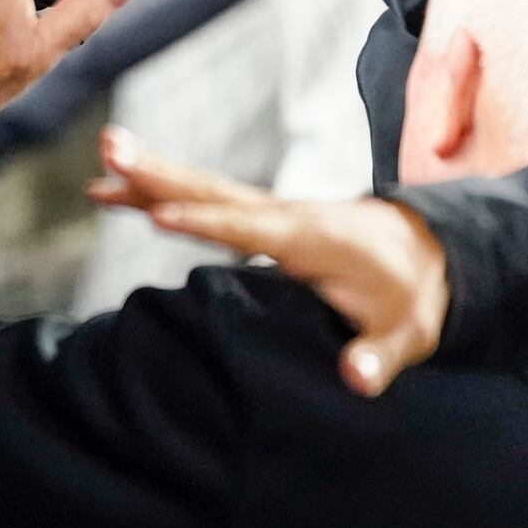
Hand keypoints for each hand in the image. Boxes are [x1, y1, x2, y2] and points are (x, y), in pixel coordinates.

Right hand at [89, 128, 448, 396]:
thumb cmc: (412, 294)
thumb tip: (355, 379)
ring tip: (101, 153)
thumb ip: (380, 356)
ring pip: (200, 187)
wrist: (425, 251)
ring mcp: (267, 211)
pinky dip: (156, 188)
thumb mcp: (409, 332)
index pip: (250, 230)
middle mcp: (282, 215)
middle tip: (110, 148)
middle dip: (160, 174)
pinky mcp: (256, 217)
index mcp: (313, 239)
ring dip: (149, 170)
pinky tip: (113, 189)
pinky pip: (199, 198)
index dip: (206, 224)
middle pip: (212, 191)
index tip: (158, 214)